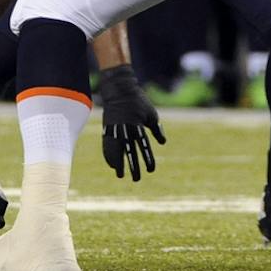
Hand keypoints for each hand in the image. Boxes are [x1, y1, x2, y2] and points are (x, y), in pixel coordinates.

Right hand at [97, 64, 164, 180]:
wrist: (120, 90)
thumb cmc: (139, 101)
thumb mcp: (151, 114)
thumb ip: (156, 129)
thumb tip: (163, 142)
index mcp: (138, 126)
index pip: (144, 147)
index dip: (148, 159)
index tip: (151, 170)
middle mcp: (126, 130)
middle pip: (130, 152)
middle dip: (133, 167)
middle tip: (136, 179)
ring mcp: (115, 130)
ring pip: (116, 151)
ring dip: (118, 164)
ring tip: (120, 175)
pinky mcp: (107, 129)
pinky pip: (107, 146)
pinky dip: (109, 156)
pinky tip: (112, 164)